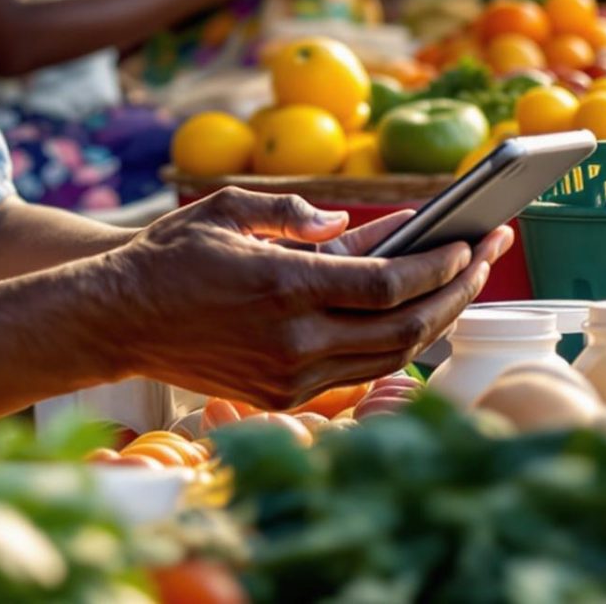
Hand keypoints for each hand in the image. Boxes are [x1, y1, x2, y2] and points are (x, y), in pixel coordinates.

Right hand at [94, 189, 510, 409]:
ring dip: (436, 319)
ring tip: (464, 281)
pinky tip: (415, 310)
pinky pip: (357, 370)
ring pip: (390, 356)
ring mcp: (288, 376)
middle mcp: (293, 340)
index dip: (440, 265)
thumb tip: (349, 224)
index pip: (391, 284)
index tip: (470, 241)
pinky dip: (395, 341)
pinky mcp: (281, 394)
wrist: (116, 320)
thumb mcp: (228, 210)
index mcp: (284, 287)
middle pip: (405, 326)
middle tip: (489, 255)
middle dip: (458, 290)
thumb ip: (293, 213)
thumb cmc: (171, 256)